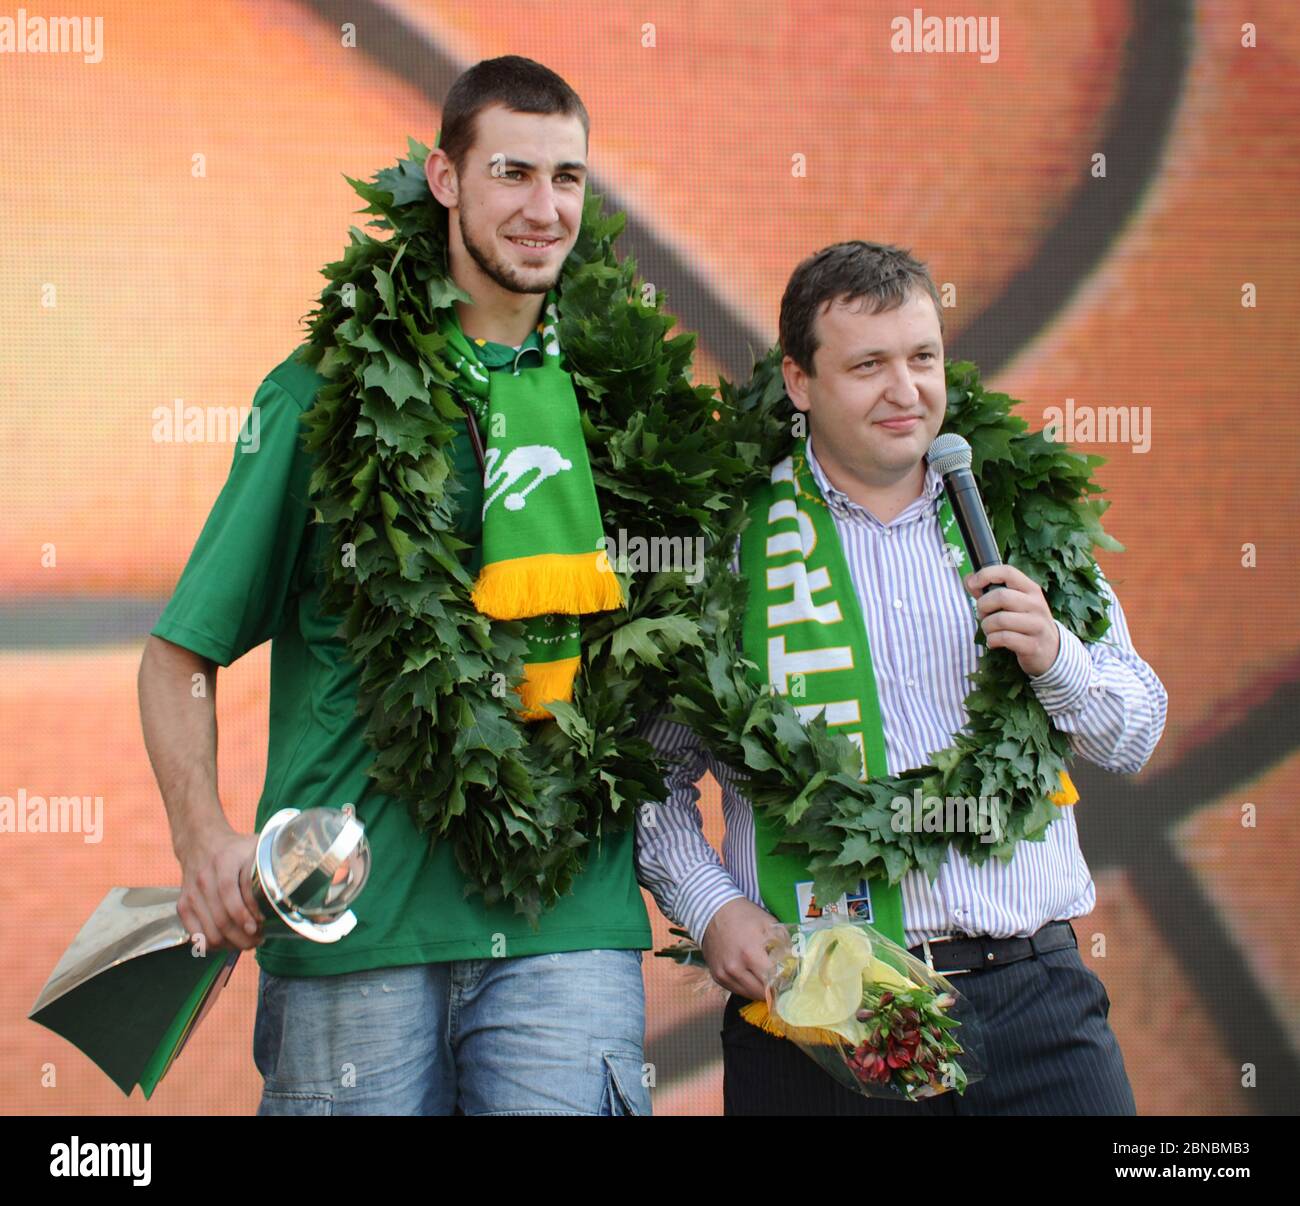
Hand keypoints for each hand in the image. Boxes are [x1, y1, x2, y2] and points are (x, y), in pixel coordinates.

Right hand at [176, 824, 263, 951]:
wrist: (202, 844)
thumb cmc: (236, 850)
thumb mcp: (255, 847)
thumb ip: (270, 864)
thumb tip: (287, 890)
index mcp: (224, 860)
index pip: (230, 892)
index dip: (245, 914)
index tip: (260, 926)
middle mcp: (204, 878)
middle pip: (221, 918)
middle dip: (243, 936)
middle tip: (259, 939)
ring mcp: (191, 894)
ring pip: (210, 932)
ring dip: (231, 944)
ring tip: (248, 942)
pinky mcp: (183, 906)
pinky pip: (196, 936)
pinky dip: (214, 945)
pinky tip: (229, 942)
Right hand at [700, 897, 785, 1001]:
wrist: (714, 912)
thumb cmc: (745, 916)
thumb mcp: (770, 924)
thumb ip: (785, 945)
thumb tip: (797, 964)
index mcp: (750, 953)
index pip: (774, 980)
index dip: (785, 982)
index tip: (791, 980)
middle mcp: (735, 968)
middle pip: (763, 993)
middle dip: (775, 990)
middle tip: (782, 983)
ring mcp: (724, 974)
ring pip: (750, 995)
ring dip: (762, 991)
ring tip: (769, 981)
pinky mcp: (717, 978)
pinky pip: (738, 990)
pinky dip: (748, 987)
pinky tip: (753, 976)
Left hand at [965, 564, 1060, 676]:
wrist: (1051, 650)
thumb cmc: (1025, 622)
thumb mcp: (1015, 603)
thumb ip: (991, 591)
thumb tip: (968, 579)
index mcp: (1031, 590)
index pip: (1008, 572)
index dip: (986, 575)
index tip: (971, 584)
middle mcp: (1036, 604)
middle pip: (1001, 596)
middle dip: (983, 606)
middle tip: (983, 615)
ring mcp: (1037, 625)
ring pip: (1000, 619)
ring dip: (986, 626)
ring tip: (989, 630)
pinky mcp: (1033, 644)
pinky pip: (1003, 638)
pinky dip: (992, 640)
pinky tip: (994, 642)